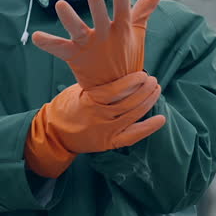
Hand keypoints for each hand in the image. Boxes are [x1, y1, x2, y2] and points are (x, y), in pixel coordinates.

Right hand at [24, 72, 167, 177]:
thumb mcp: (77, 91)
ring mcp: (105, 131)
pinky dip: (148, 127)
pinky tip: (161, 119)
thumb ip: (96, 85)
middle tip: (153, 80)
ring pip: (133, 116)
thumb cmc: (65, 107)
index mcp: (89, 102)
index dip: (131, 82)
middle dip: (144, 90)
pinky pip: (132, 136)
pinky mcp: (109, 142)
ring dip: (148, 102)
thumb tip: (119, 72)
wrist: (54, 134)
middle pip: (128, 103)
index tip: (142, 74)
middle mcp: (98, 117)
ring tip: (156, 90)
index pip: (115, 90)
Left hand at [31, 0, 160, 88]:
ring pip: (78, 31)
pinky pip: (59, 48)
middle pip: (100, 17)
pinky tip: (35, 36)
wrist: (117, 91)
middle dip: (96, 1)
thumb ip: (142, 11)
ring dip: (69, 18)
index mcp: (121, 30)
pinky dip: (47, 43)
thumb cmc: (127, 58)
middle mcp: (105, 37)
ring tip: (60, 4)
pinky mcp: (75, 56)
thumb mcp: (137, 34)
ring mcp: (89, 47)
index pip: (123, 9)